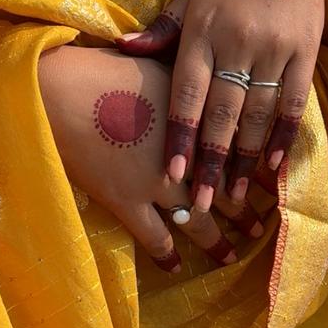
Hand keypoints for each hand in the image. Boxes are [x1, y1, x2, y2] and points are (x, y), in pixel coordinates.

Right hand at [38, 45, 264, 272]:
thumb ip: (183, 78)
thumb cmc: (101, 68)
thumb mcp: (153, 60)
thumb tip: (206, 78)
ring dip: (216, 240)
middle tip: (260, 226)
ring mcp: (156, 182)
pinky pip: (154, 237)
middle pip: (223, 187)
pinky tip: (176, 266)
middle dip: (243, 209)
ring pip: (197, 220)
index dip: (252, 167)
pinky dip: (166, 253)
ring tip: (234, 254)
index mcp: (195, 116)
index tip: (270, 181)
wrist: (56, 90)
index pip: (235, 147)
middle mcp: (185, 154)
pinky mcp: (126, 201)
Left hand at [115, 0, 327, 212]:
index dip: (180, 134)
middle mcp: (238, 42)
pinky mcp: (305, 52)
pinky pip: (294, 102)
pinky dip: (284, 136)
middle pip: (223, 112)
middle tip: (201, 203)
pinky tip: (272, 165)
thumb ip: (163, 28)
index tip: (172, 172)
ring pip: (258, 114)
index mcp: (203, 30)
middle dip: (212, 161)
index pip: (188, 92)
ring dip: (246, 159)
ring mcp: (274, 49)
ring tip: (236, 196)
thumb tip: (123, 46)